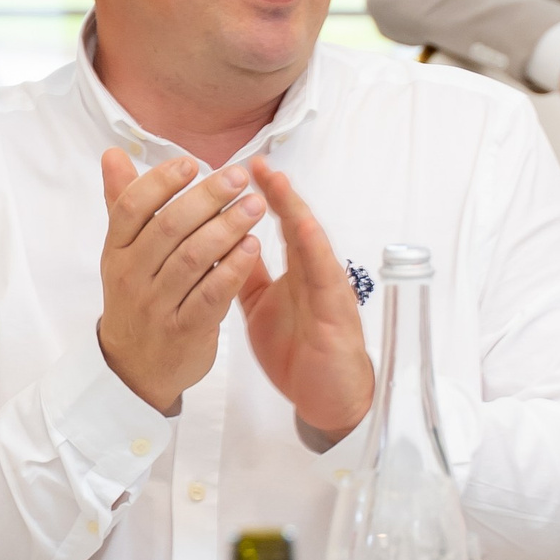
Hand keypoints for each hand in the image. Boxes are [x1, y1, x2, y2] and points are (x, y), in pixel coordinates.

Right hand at [96, 150, 267, 415]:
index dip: (161, 181)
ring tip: (254, 206)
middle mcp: (131, 276)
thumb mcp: (121, 252)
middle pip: (168, 228)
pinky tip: (253, 248)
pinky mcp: (184, 331)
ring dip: (227, 228)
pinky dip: (233, 269)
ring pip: (193, 259)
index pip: (132, 207)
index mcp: (115, 251)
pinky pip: (211, 295)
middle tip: (238, 177)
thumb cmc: (135, 297)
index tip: (192, 162)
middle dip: (206, 198)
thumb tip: (114, 154)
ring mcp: (157, 306)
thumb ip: (122, 202)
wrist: (134, 370)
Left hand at [238, 164, 375, 445]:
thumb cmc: (299, 350)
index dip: (260, 196)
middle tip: (254, 161)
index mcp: (294, 271)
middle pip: (293, 224)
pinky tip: (304, 228)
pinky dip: (315, 250)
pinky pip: (324, 277)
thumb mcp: (262, 306)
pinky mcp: (336, 312)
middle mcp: (312, 272)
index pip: (276, 225)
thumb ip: (247, 274)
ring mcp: (326, 289)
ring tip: (276, 181)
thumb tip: (223, 242)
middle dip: (275, 191)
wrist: (329, 398)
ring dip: (294, 209)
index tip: (237, 168)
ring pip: (310, 242)